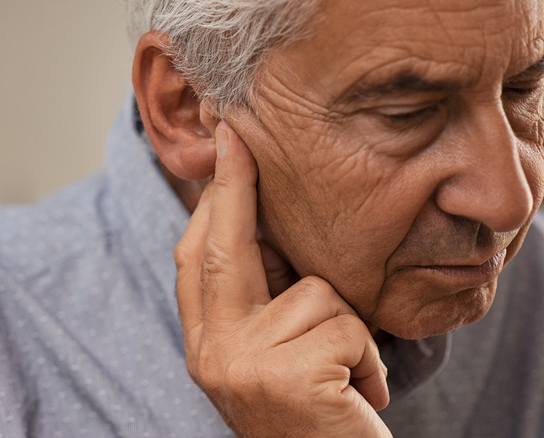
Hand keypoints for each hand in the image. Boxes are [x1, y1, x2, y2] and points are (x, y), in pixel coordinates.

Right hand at [174, 121, 390, 436]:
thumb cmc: (311, 415)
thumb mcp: (270, 357)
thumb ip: (260, 302)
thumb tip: (264, 221)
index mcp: (206, 344)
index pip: (197, 258)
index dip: (211, 201)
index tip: (225, 148)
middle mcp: (211, 353)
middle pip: (223, 248)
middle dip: (234, 184)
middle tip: (236, 131)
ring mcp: (243, 367)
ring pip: (315, 293)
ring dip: (349, 329)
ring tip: (346, 376)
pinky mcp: (287, 379)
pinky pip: (349, 330)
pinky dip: (371, 362)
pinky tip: (361, 397)